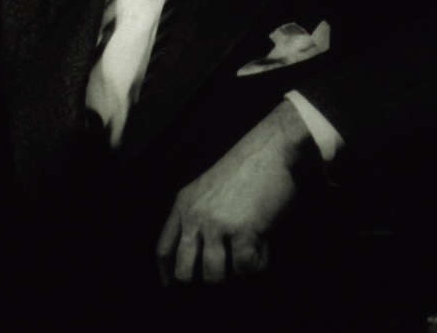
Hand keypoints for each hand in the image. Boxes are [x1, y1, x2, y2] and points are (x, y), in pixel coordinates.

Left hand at [156, 101, 311, 284]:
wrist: (273, 147)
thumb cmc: (248, 166)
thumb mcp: (210, 186)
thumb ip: (201, 216)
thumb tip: (204, 257)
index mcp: (184, 203)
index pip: (164, 248)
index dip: (166, 273)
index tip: (170, 288)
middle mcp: (195, 216)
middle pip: (184, 272)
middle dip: (203, 280)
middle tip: (224, 272)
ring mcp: (217, 224)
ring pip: (214, 276)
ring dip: (234, 272)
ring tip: (249, 252)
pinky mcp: (242, 230)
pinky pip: (245, 268)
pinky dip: (258, 262)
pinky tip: (264, 244)